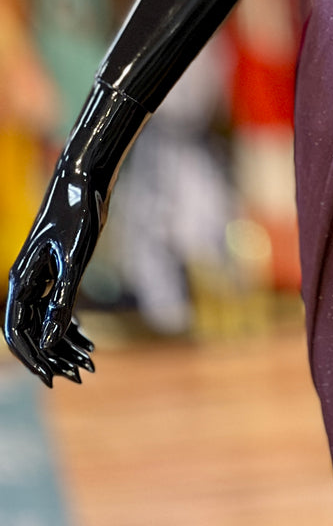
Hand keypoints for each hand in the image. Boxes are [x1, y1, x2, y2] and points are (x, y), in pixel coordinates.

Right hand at [5, 168, 100, 386]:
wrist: (85, 176)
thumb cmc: (77, 213)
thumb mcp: (73, 260)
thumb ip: (61, 300)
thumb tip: (49, 341)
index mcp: (22, 279)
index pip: (17, 331)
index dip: (33, 358)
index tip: (52, 380)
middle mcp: (27, 279)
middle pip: (32, 330)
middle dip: (53, 355)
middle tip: (82, 375)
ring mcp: (41, 273)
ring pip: (46, 318)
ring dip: (65, 342)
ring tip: (90, 362)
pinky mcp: (57, 265)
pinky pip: (56, 303)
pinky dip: (70, 322)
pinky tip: (87, 336)